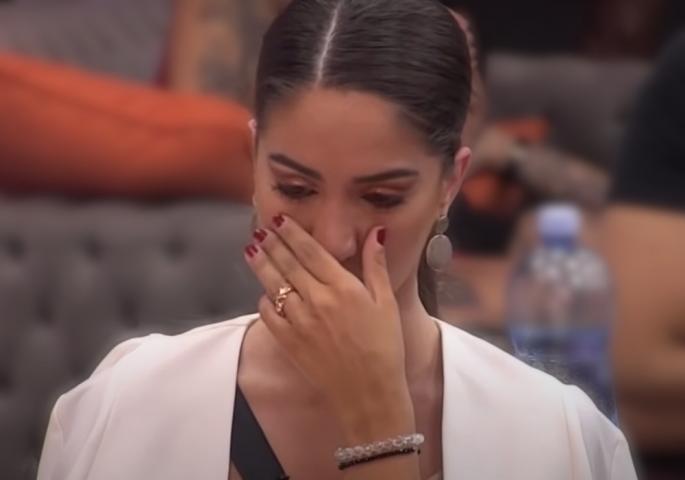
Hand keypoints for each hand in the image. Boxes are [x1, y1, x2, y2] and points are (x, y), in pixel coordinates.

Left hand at [244, 214, 414, 440]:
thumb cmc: (384, 347)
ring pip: (274, 285)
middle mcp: (317, 300)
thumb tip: (376, 232)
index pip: (311, 251)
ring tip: (251, 250)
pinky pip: (269, 314)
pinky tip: (264, 292)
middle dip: (272, 243)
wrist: (369, 393)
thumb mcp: (387, 302)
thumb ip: (377, 265)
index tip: (280, 219)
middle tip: (260, 228)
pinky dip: (264, 300)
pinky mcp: (289, 342)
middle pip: (288, 263)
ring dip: (261, 265)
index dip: (293, 233)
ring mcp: (300, 321)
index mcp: (343, 287)